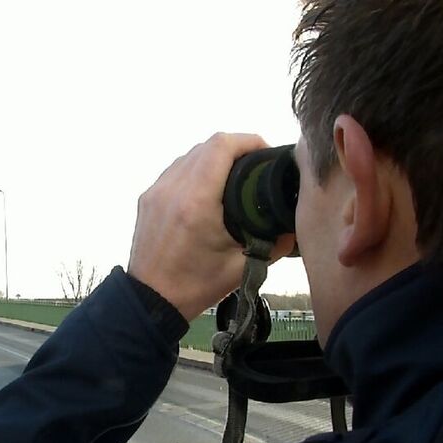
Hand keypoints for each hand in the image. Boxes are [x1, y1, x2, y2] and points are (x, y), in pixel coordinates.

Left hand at [128, 133, 294, 320]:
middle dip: (235, 147)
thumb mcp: (241, 267)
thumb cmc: (195, 286)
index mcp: (197, 202)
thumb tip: (295, 227)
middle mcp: (173, 189)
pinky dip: (195, 169)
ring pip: (189, 154)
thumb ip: (274, 244)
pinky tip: (208, 187)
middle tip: (255, 165)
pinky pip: (175, 169)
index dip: (249, 141)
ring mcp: (156, 191)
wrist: (151, 301)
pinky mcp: (147, 198)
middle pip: (207, 145)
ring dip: (213, 157)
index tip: (265, 152)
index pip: (222, 146)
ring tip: (233, 175)